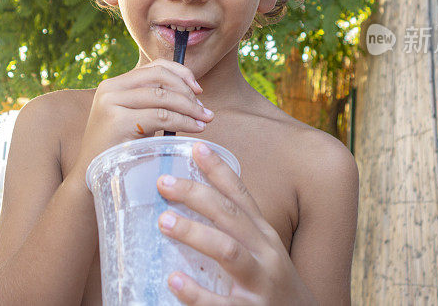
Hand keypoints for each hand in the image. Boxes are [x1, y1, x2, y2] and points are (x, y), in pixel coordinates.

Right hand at [74, 59, 213, 175]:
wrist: (92, 175)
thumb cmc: (119, 148)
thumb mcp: (133, 118)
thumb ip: (152, 102)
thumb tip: (192, 92)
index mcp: (114, 84)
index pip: (154, 66)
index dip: (181, 73)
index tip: (199, 90)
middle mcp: (110, 88)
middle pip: (160, 77)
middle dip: (187, 91)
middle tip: (204, 110)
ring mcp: (111, 103)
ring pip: (162, 96)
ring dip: (189, 108)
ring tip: (204, 120)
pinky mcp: (118, 122)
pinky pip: (160, 116)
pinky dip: (183, 121)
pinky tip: (194, 128)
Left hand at [156, 142, 315, 304]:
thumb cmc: (274, 287)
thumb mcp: (264, 253)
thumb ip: (236, 231)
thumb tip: (196, 205)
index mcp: (264, 236)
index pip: (241, 196)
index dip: (219, 170)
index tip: (197, 147)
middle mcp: (264, 254)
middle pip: (230, 216)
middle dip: (196, 194)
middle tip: (163, 182)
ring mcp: (259, 284)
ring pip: (228, 251)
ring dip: (194, 233)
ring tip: (164, 221)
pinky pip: (219, 303)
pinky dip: (195, 292)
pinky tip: (174, 280)